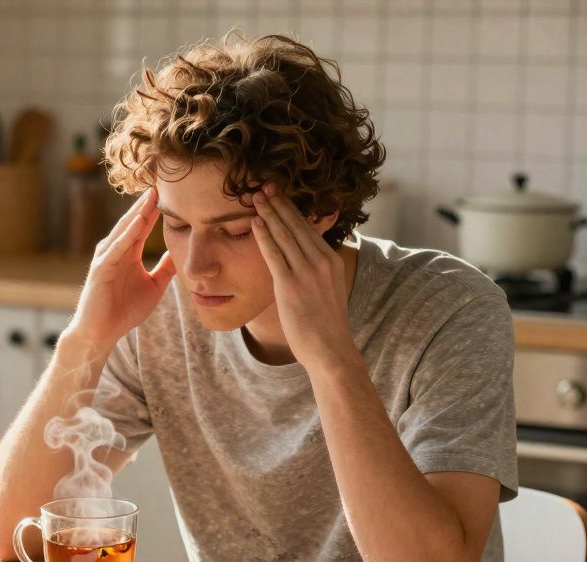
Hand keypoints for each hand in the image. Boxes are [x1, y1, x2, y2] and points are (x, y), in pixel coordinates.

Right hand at [65, 188, 175, 347]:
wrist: (101, 333)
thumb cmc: (124, 311)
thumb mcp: (155, 287)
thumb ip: (166, 269)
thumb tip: (183, 254)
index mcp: (128, 253)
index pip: (144, 225)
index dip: (156, 209)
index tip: (172, 192)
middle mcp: (116, 250)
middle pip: (133, 221)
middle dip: (147, 203)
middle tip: (162, 181)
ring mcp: (106, 258)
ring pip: (124, 230)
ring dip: (137, 213)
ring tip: (151, 195)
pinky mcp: (100, 269)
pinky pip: (117, 248)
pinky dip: (127, 234)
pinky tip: (138, 222)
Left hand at [250, 183, 357, 371]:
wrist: (330, 350)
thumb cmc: (325, 326)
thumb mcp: (326, 290)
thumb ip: (314, 272)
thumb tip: (300, 263)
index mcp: (331, 260)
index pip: (309, 228)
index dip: (291, 209)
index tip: (279, 194)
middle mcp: (321, 261)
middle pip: (296, 225)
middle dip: (279, 203)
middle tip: (264, 185)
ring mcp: (306, 272)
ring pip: (285, 235)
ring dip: (269, 213)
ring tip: (256, 197)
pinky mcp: (290, 285)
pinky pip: (274, 254)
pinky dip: (264, 236)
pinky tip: (255, 222)